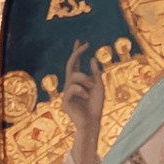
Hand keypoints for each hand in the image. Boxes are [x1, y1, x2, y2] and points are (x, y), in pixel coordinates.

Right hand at [60, 41, 105, 163]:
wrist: (93, 121)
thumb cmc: (96, 105)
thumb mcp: (99, 86)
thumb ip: (95, 73)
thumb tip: (92, 58)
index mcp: (77, 81)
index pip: (75, 64)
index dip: (77, 52)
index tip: (81, 42)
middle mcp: (70, 85)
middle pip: (70, 65)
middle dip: (76, 54)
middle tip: (84, 45)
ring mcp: (66, 92)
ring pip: (74, 76)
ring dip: (85, 79)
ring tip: (91, 87)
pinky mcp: (64, 101)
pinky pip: (72, 88)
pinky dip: (82, 91)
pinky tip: (86, 98)